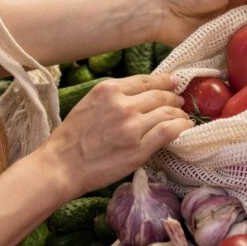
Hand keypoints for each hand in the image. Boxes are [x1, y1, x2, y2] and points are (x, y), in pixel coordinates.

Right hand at [40, 75, 190, 195]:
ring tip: (183, 117)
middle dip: (174, 97)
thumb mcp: (90, 104)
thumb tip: (140, 94)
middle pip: (160, 95)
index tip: (174, 82)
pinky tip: (184, 128)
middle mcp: (123, 104)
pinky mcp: (139, 148)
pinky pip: (168, 131)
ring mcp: (132, 126)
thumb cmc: (72, 137)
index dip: (165, 81)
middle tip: (180, 102)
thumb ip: (114, 96)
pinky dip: (180, 127)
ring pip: (168, 112)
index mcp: (109, 90)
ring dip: (179, 113)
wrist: (62, 165)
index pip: (146, 80)